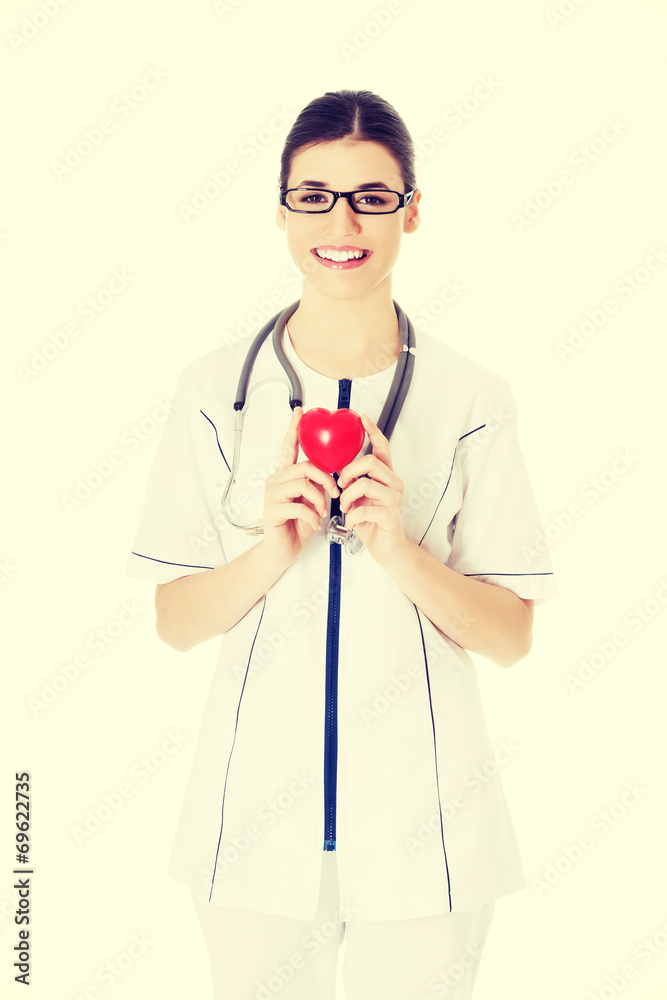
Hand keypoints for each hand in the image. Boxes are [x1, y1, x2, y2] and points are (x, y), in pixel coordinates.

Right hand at [261, 407, 339, 568]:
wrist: (283, 550)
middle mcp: (276, 480)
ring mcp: (272, 494)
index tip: (299, 412)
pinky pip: (299, 505)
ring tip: (323, 512)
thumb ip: (316, 485)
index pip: (289, 448)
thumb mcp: (312, 501)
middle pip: (305, 466)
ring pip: (303, 484)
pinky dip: (312, 515)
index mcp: (285, 475)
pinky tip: (314, 523)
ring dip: (320, 499)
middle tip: (334, 494)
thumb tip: (332, 474)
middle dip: (326, 479)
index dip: (293, 429)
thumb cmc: (298, 525)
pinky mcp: (272, 509)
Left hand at [337, 413, 408, 565]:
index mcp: (386, 477)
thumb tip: (338, 470)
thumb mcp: (360, 498)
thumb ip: (355, 482)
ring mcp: (394, 499)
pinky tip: (352, 522)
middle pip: (370, 462)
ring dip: (347, 497)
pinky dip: (352, 517)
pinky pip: (364, 509)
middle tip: (341, 486)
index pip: (383, 448)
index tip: (363, 418)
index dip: (373, 431)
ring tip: (345, 508)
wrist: (387, 549)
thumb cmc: (372, 522)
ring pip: (364, 484)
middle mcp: (394, 484)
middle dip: (349, 472)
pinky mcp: (390, 515)